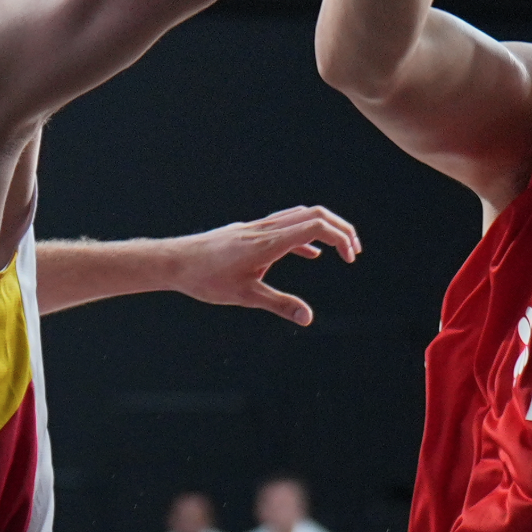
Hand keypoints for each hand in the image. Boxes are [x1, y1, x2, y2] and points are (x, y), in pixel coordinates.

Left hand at [167, 205, 361, 325]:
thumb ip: (279, 304)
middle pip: (314, 214)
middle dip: (341, 229)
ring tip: (340, 250)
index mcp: (269, 241)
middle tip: (354, 251)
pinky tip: (311, 254)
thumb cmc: (207, 278)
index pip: (316, 226)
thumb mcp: (245, 296)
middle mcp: (266, 228)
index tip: (350, 258)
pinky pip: (286, 226)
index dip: (341, 237)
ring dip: (324, 229)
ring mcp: (258, 227)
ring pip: (300, 216)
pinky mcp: (251, 232)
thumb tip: (307, 317)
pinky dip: (305, 236)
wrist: (177, 261)